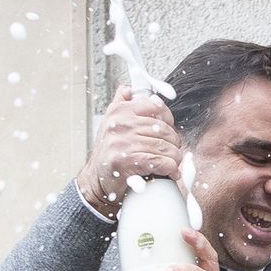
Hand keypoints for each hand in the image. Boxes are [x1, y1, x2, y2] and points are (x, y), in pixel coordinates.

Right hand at [75, 85, 182, 218]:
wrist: (95, 181)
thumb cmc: (108, 154)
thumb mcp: (110, 124)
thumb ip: (120, 104)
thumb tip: (127, 89)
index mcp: (119, 111)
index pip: (155, 106)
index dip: (168, 118)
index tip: (169, 131)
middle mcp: (120, 124)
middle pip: (164, 129)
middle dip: (174, 143)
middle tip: (173, 152)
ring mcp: (122, 142)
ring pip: (165, 147)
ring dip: (175, 158)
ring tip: (173, 163)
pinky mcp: (126, 161)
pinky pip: (160, 162)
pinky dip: (170, 169)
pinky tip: (171, 173)